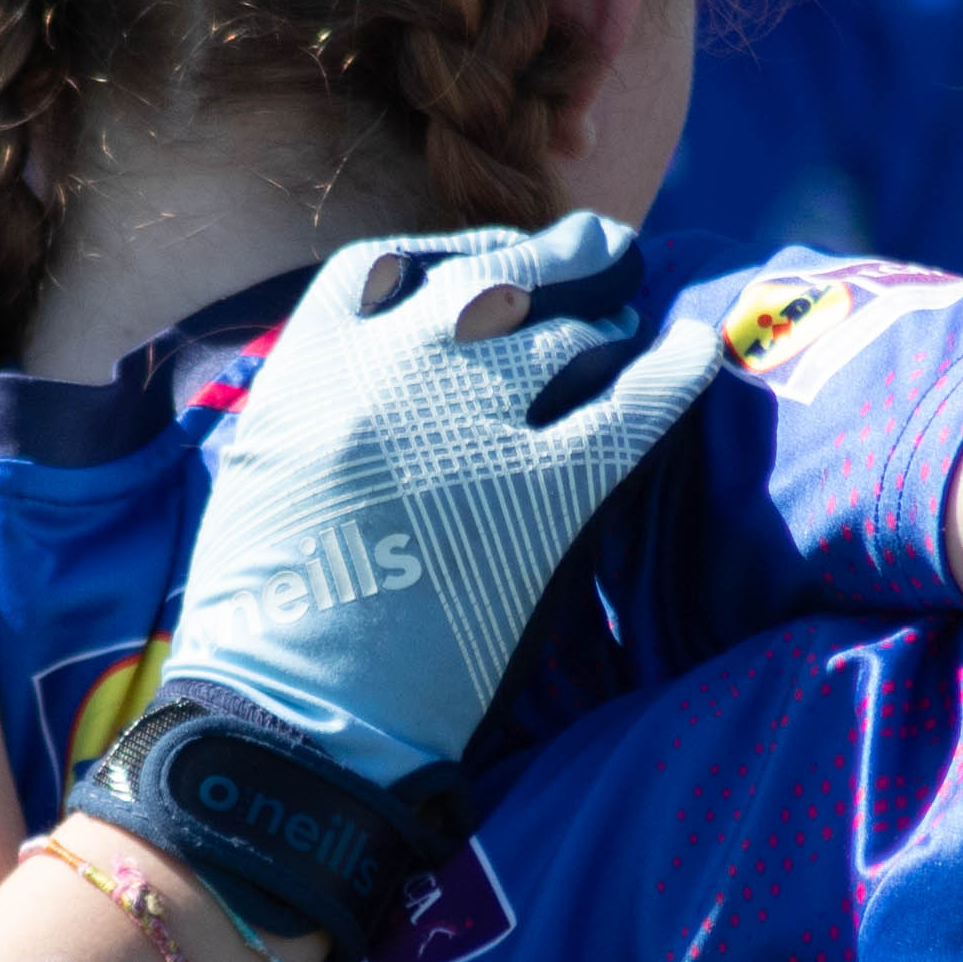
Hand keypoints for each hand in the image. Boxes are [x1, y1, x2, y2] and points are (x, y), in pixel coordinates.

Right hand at [161, 212, 723, 785]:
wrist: (291, 711)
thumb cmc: (268, 615)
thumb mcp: (268, 466)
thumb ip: (323, 396)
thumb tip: (382, 364)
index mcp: (317, 361)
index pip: (396, 266)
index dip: (459, 257)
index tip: (493, 266)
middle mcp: (398, 366)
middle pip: (501, 276)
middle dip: (560, 259)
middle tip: (601, 250)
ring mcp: (477, 422)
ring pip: (574, 332)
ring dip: (608, 327)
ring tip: (630, 335)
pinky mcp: (548, 491)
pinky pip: (638, 402)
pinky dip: (675, 369)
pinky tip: (694, 352)